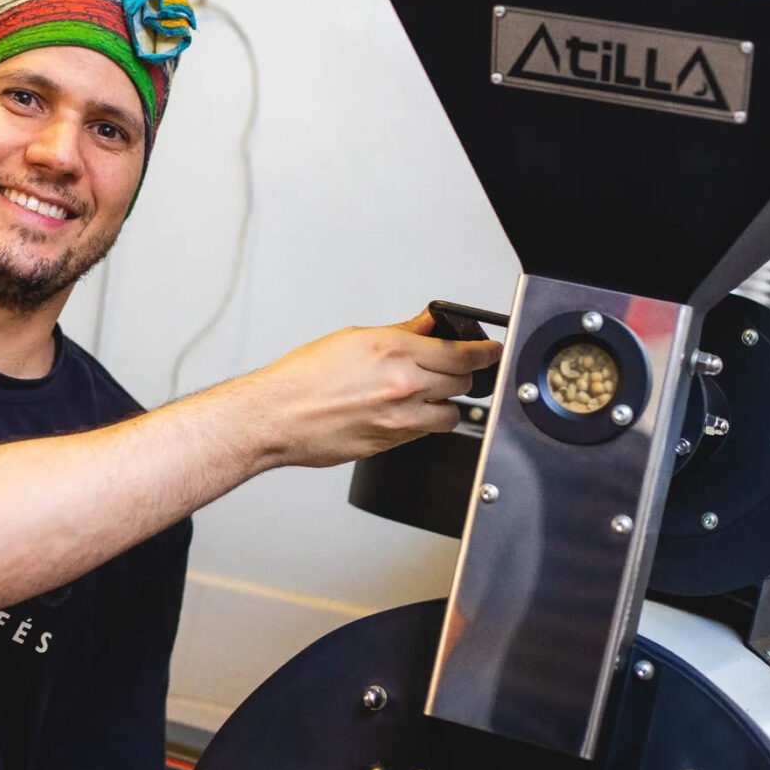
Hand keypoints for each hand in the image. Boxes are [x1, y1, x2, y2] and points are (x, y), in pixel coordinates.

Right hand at [254, 309, 501, 467]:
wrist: (277, 416)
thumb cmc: (303, 378)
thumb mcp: (354, 339)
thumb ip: (400, 333)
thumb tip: (427, 326)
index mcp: (394, 351)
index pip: (461, 354)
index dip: (484, 353)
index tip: (492, 351)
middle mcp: (402, 385)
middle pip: (462, 382)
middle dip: (463, 374)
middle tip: (454, 368)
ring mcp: (399, 418)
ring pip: (451, 413)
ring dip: (447, 402)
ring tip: (428, 393)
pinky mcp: (391, 443)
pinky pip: (426, 433)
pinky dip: (425, 421)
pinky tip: (405, 410)